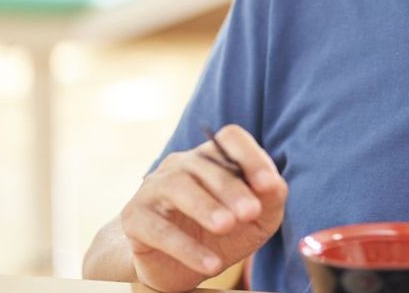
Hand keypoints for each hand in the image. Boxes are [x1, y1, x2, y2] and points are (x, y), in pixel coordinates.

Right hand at [119, 125, 287, 292]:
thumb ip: (270, 199)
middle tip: (250, 213)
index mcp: (213, 159)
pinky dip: (185, 247)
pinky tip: (210, 264)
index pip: (230, 138)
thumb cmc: (222, 237)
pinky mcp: (134, 218)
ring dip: (205, 207)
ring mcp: (154, 188)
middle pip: (205, 163)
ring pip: (177, 187)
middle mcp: (181, 166)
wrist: (179, 269)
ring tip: (226, 227)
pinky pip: (157, 228)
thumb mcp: (257, 220)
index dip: (250, 156)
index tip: (268, 184)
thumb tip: (274, 184)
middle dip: (231, 189)